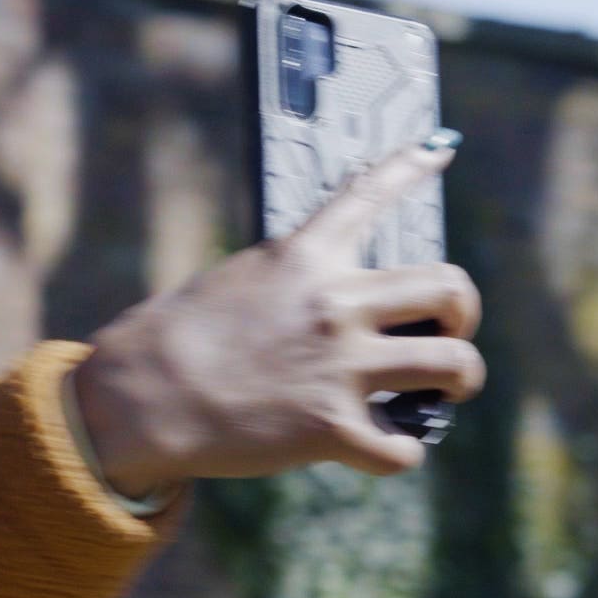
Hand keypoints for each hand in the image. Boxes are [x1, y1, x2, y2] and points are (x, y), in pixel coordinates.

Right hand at [71, 135, 485, 497]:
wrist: (137, 399)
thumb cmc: (166, 345)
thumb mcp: (232, 287)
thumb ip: (291, 287)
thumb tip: (331, 312)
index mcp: (304, 258)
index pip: (368, 195)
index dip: (412, 166)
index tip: (441, 146)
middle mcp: (336, 305)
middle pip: (451, 290)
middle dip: (461, 316)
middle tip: (443, 337)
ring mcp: (341, 367)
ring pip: (456, 365)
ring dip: (458, 382)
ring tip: (440, 395)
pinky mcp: (331, 427)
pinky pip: (404, 447)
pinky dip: (400, 451)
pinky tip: (381, 447)